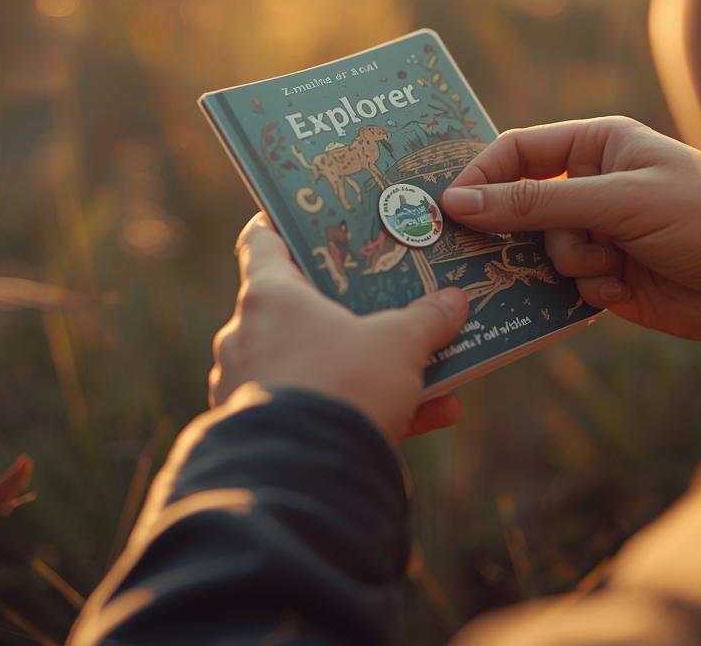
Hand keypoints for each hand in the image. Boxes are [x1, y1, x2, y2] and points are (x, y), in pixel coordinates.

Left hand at [209, 213, 471, 439]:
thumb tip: (455, 302)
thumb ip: (426, 319)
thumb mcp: (399, 345)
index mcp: (269, 295)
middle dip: (345, 311)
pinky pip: (312, 411)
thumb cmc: (344, 385)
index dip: (284, 224)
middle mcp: (245, 335)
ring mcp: (246, 386)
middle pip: (295, 307)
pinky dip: (358, 412)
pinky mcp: (256, 434)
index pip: (261, 239)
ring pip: (311, 366)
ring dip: (365, 370)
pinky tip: (425, 420)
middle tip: (384, 305)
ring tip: (425, 380)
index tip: (309, 220)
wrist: (304, 479)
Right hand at [440, 117, 700, 345]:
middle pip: (521, 206)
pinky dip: (588, 289)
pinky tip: (623, 288)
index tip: (452, 207)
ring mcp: (599, 232)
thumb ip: (537, 202)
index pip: (519, 151)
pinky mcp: (607, 277)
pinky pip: (566, 284)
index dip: (483, 176)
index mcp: (598, 145)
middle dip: (523, 230)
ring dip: (570, 262)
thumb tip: (459, 200)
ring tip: (610, 265)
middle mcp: (594, 185)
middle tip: (501, 249)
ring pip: (541, 250)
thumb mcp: (620, 201)